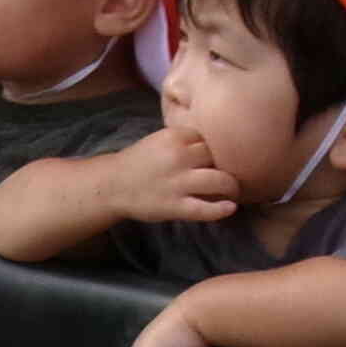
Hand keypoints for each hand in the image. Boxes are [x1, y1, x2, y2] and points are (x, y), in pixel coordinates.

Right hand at [104, 126, 242, 224]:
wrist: (112, 185)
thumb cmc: (138, 162)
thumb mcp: (160, 140)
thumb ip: (185, 140)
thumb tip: (216, 146)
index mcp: (175, 136)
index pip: (209, 138)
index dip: (215, 148)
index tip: (217, 156)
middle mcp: (179, 157)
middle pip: (217, 157)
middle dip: (225, 165)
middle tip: (231, 173)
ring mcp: (178, 183)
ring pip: (219, 181)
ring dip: (231, 186)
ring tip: (233, 191)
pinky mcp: (175, 206)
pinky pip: (205, 209)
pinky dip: (221, 209)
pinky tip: (230, 208)